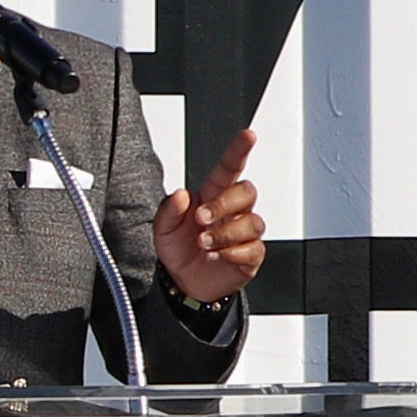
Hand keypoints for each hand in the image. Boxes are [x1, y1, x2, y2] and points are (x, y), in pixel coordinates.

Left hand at [162, 123, 264, 306]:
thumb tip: (181, 195)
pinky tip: (216, 256)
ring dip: (225, 234)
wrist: (183, 281)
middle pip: (247, 191)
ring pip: (251, 222)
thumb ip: (168, 209)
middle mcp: (232, 211)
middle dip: (224, 204)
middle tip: (201, 220)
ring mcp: (244, 233)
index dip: (239, 150)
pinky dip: (233, 253)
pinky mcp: (251, 256)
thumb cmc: (179, 247)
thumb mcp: (162, 227)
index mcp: (213, 195)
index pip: (230, 167)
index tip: (248, 135)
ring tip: (204, 244)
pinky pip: (254, 249)